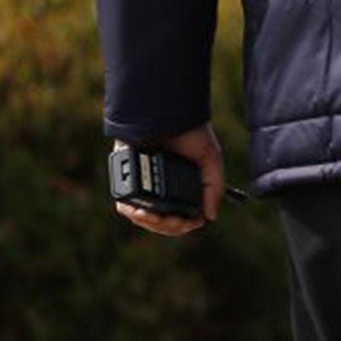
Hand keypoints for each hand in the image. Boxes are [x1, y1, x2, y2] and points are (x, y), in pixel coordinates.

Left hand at [114, 122, 226, 236]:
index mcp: (181, 185)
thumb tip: (210, 216)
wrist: (166, 114)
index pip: (182, 216)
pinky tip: (143, 212)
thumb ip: (214, 187)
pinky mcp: (126, 180)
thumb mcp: (210, 160)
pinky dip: (134, 213)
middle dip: (170, 226)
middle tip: (176, 220)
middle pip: (162, 222)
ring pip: (144, 218)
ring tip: (158, 218)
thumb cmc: (190, 132)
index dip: (187, 223)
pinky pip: (126, 205)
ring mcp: (143, 186)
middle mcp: (160, 187)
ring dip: (153, 223)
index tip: (193, 220)